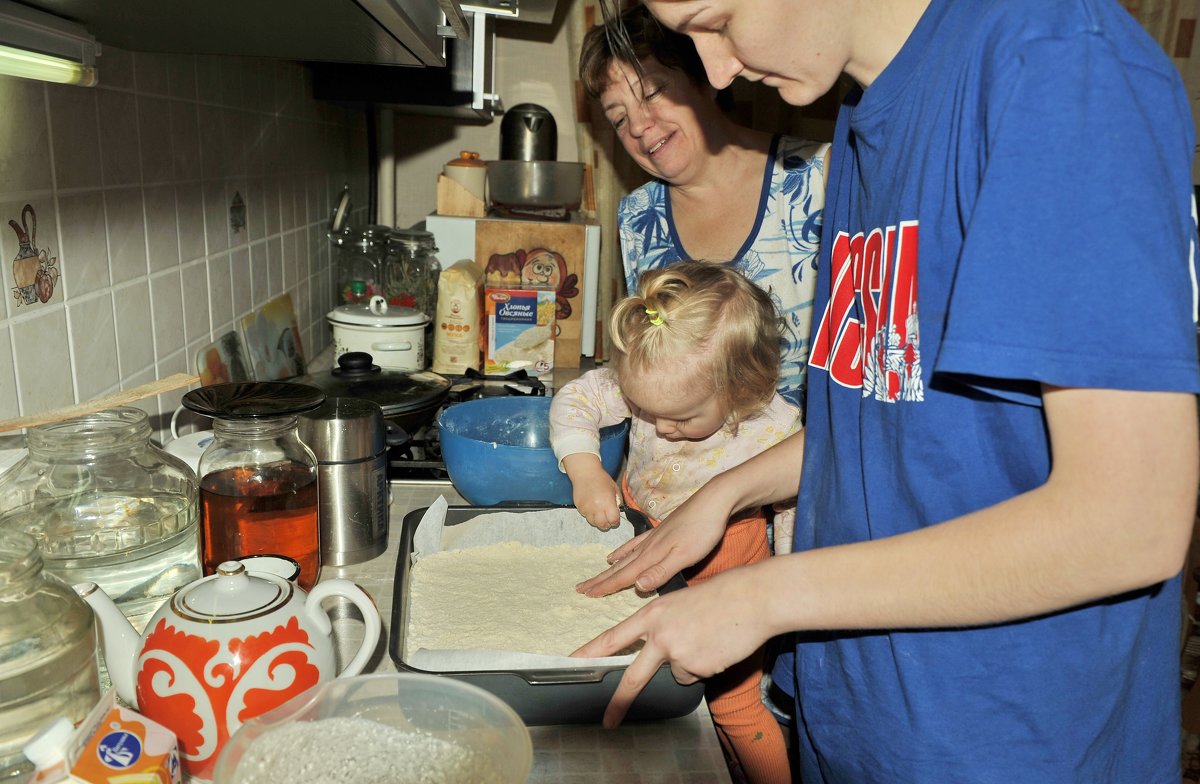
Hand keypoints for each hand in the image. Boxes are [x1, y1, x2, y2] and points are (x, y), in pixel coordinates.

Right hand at [562, 453, 621, 529]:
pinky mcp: (579, 508)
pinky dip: (590, 515)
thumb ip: (618, 502)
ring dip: (598, 521)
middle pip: (603, 525)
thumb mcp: (615, 489)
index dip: (615, 522)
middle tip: (607, 519)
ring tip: (599, 513)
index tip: (615, 519)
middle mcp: (597, 507)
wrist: (585, 473)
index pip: (613, 520)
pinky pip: (586, 517)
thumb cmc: (602, 479)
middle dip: (607, 524)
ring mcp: (586, 508)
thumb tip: (618, 513)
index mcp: (608, 502)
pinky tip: (592, 507)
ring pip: (593, 523)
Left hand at [572, 569, 771, 727]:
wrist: (751, 599)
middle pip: (633, 677)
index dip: (591, 651)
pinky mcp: (697, 667)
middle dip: (619, 703)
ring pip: (676, 674)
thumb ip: (664, 626)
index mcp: (652, 615)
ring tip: (708, 639)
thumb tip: (663, 656)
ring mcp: (678, 653)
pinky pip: (696, 676)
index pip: (614, 637)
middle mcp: (660, 636)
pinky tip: (717, 646)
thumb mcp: (680, 603)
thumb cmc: (720, 597)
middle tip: (608, 722)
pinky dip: (706, 666)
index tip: (573, 662)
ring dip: (690, 664)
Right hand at [576, 492, 729, 596]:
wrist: (714, 501)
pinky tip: (618, 553)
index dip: (605, 586)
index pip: (624, 576)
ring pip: (626, 557)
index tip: (587, 594)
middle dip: (600, 580)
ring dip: (610, 568)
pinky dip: (624, 550)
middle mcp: (648, 547)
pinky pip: (636, 543)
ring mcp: (654, 537)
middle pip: (620, 567)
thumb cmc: (703, 530)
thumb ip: (661, 571)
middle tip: (581, 588)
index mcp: (652, 556)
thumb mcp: (685, 556)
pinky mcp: (662, 531)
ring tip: (596, 576)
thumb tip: (636, 586)